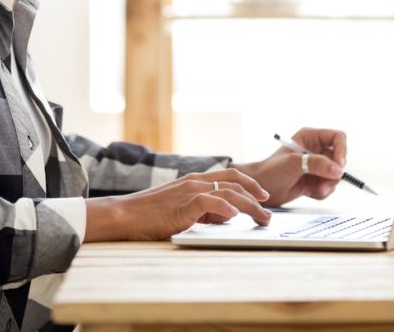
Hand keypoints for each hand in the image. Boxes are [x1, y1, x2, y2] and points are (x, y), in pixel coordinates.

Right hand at [84, 168, 271, 241]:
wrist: (125, 215)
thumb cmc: (150, 215)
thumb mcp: (183, 209)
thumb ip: (204, 210)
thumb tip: (228, 214)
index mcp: (194, 180)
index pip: (229, 175)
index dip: (250, 183)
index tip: (263, 196)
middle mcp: (195, 182)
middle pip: (234, 182)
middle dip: (256, 195)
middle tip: (269, 210)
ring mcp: (188, 191)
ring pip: (228, 192)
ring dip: (249, 205)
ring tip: (261, 218)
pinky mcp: (182, 205)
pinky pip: (208, 202)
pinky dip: (224, 207)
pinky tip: (234, 215)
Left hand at [232, 127, 346, 206]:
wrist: (261, 190)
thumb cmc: (271, 171)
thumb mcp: (294, 164)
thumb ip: (317, 164)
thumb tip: (338, 170)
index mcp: (310, 137)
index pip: (337, 138)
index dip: (342, 150)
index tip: (339, 166)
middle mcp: (315, 149)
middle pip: (339, 159)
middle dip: (333, 174)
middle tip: (324, 185)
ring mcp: (316, 165)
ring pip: (335, 175)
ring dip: (327, 185)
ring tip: (313, 190)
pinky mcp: (315, 180)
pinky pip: (328, 187)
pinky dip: (320, 192)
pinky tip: (307, 192)